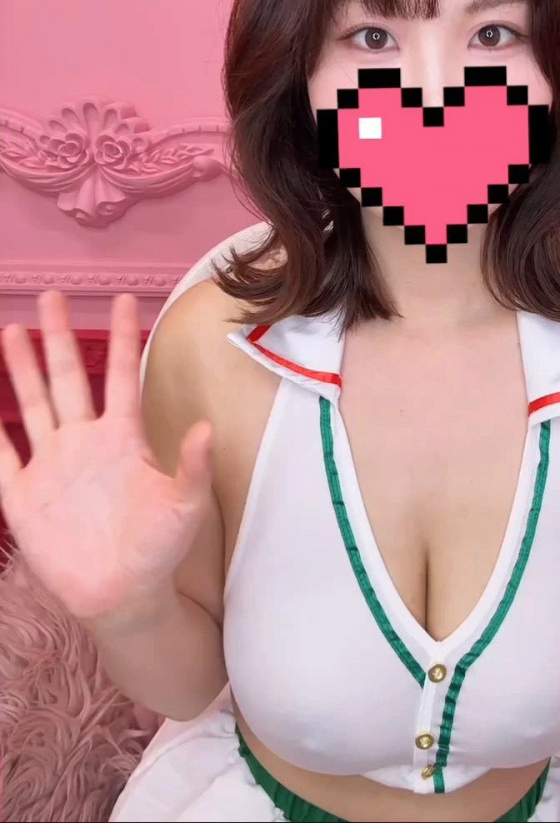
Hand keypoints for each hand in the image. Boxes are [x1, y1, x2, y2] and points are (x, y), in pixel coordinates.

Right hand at [0, 292, 213, 623]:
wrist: (121, 595)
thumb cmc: (158, 548)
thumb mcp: (184, 506)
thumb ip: (193, 466)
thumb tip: (206, 427)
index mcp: (122, 437)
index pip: (119, 376)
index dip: (121, 339)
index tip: (126, 300)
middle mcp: (84, 442)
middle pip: (66, 378)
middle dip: (58, 338)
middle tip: (52, 296)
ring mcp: (51, 465)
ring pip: (32, 404)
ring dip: (21, 368)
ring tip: (13, 329)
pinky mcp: (23, 495)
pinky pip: (1, 456)